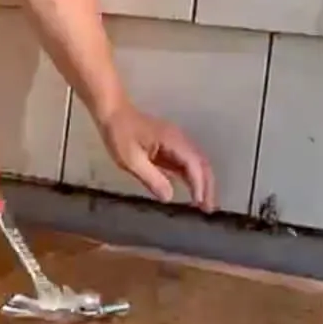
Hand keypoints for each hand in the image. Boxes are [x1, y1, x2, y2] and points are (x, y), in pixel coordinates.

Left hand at [99, 104, 216, 211]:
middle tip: (209, 209)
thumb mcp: (131, 160)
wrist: (113, 114)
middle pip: (202, 164)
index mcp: (173, 141)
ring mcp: (176, 143)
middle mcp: (180, 141)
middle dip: (208, 186)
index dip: (199, 185)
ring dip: (202, 183)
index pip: (193, 165)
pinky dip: (192, 178)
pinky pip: (186, 164)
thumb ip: (151, 178)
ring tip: (204, 204)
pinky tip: (192, 191)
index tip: (199, 204)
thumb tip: (168, 197)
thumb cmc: (119, 135)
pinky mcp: (170, 148)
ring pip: (196, 164)